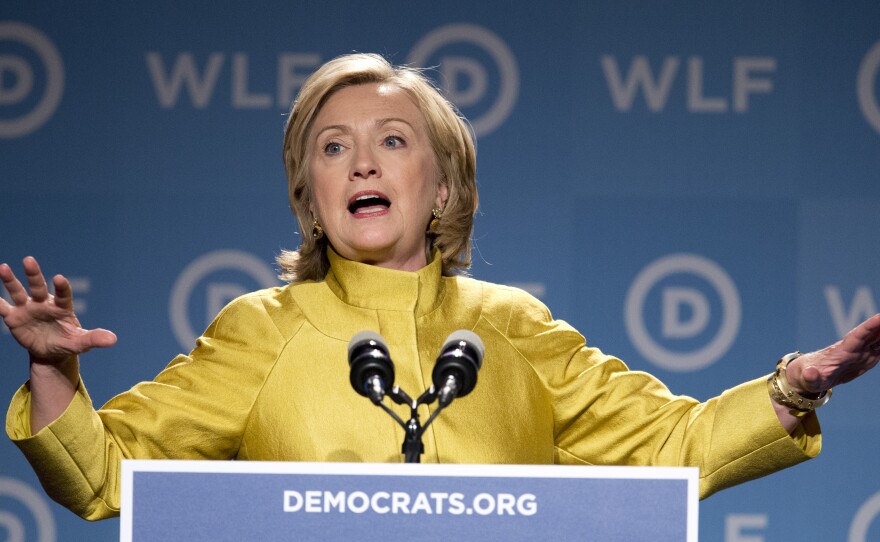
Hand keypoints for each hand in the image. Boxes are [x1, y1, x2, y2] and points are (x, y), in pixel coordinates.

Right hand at [0, 256, 116, 363]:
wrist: (51, 351)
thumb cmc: (68, 341)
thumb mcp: (81, 342)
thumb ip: (94, 338)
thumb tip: (114, 340)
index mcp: (62, 307)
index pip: (63, 294)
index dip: (61, 287)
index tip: (59, 279)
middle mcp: (44, 303)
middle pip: (38, 286)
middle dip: (34, 274)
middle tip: (29, 260)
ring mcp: (28, 308)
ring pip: (18, 292)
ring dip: (10, 281)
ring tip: (3, 267)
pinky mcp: (14, 317)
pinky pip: (3, 308)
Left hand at [787, 313, 879, 393]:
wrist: (810, 375)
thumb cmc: (808, 376)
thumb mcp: (808, 379)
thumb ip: (810, 377)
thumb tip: (809, 373)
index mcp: (843, 351)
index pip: (859, 336)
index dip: (871, 326)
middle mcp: (854, 349)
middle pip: (873, 333)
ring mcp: (861, 353)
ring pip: (879, 340)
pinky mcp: (865, 359)